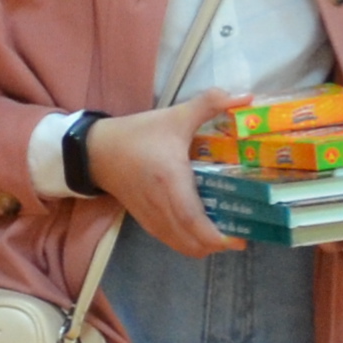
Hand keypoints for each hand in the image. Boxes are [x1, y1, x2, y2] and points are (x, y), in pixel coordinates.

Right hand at [84, 93, 244, 257]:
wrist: (96, 151)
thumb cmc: (138, 134)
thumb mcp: (174, 115)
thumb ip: (210, 103)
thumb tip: (245, 96)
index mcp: (170, 179)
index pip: (193, 220)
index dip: (217, 236)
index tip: (240, 237)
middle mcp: (161, 204)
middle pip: (191, 242)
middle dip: (218, 245)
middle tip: (239, 234)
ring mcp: (151, 216)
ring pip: (180, 246)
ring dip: (203, 246)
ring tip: (223, 233)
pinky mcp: (144, 220)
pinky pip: (169, 240)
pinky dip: (187, 242)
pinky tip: (199, 230)